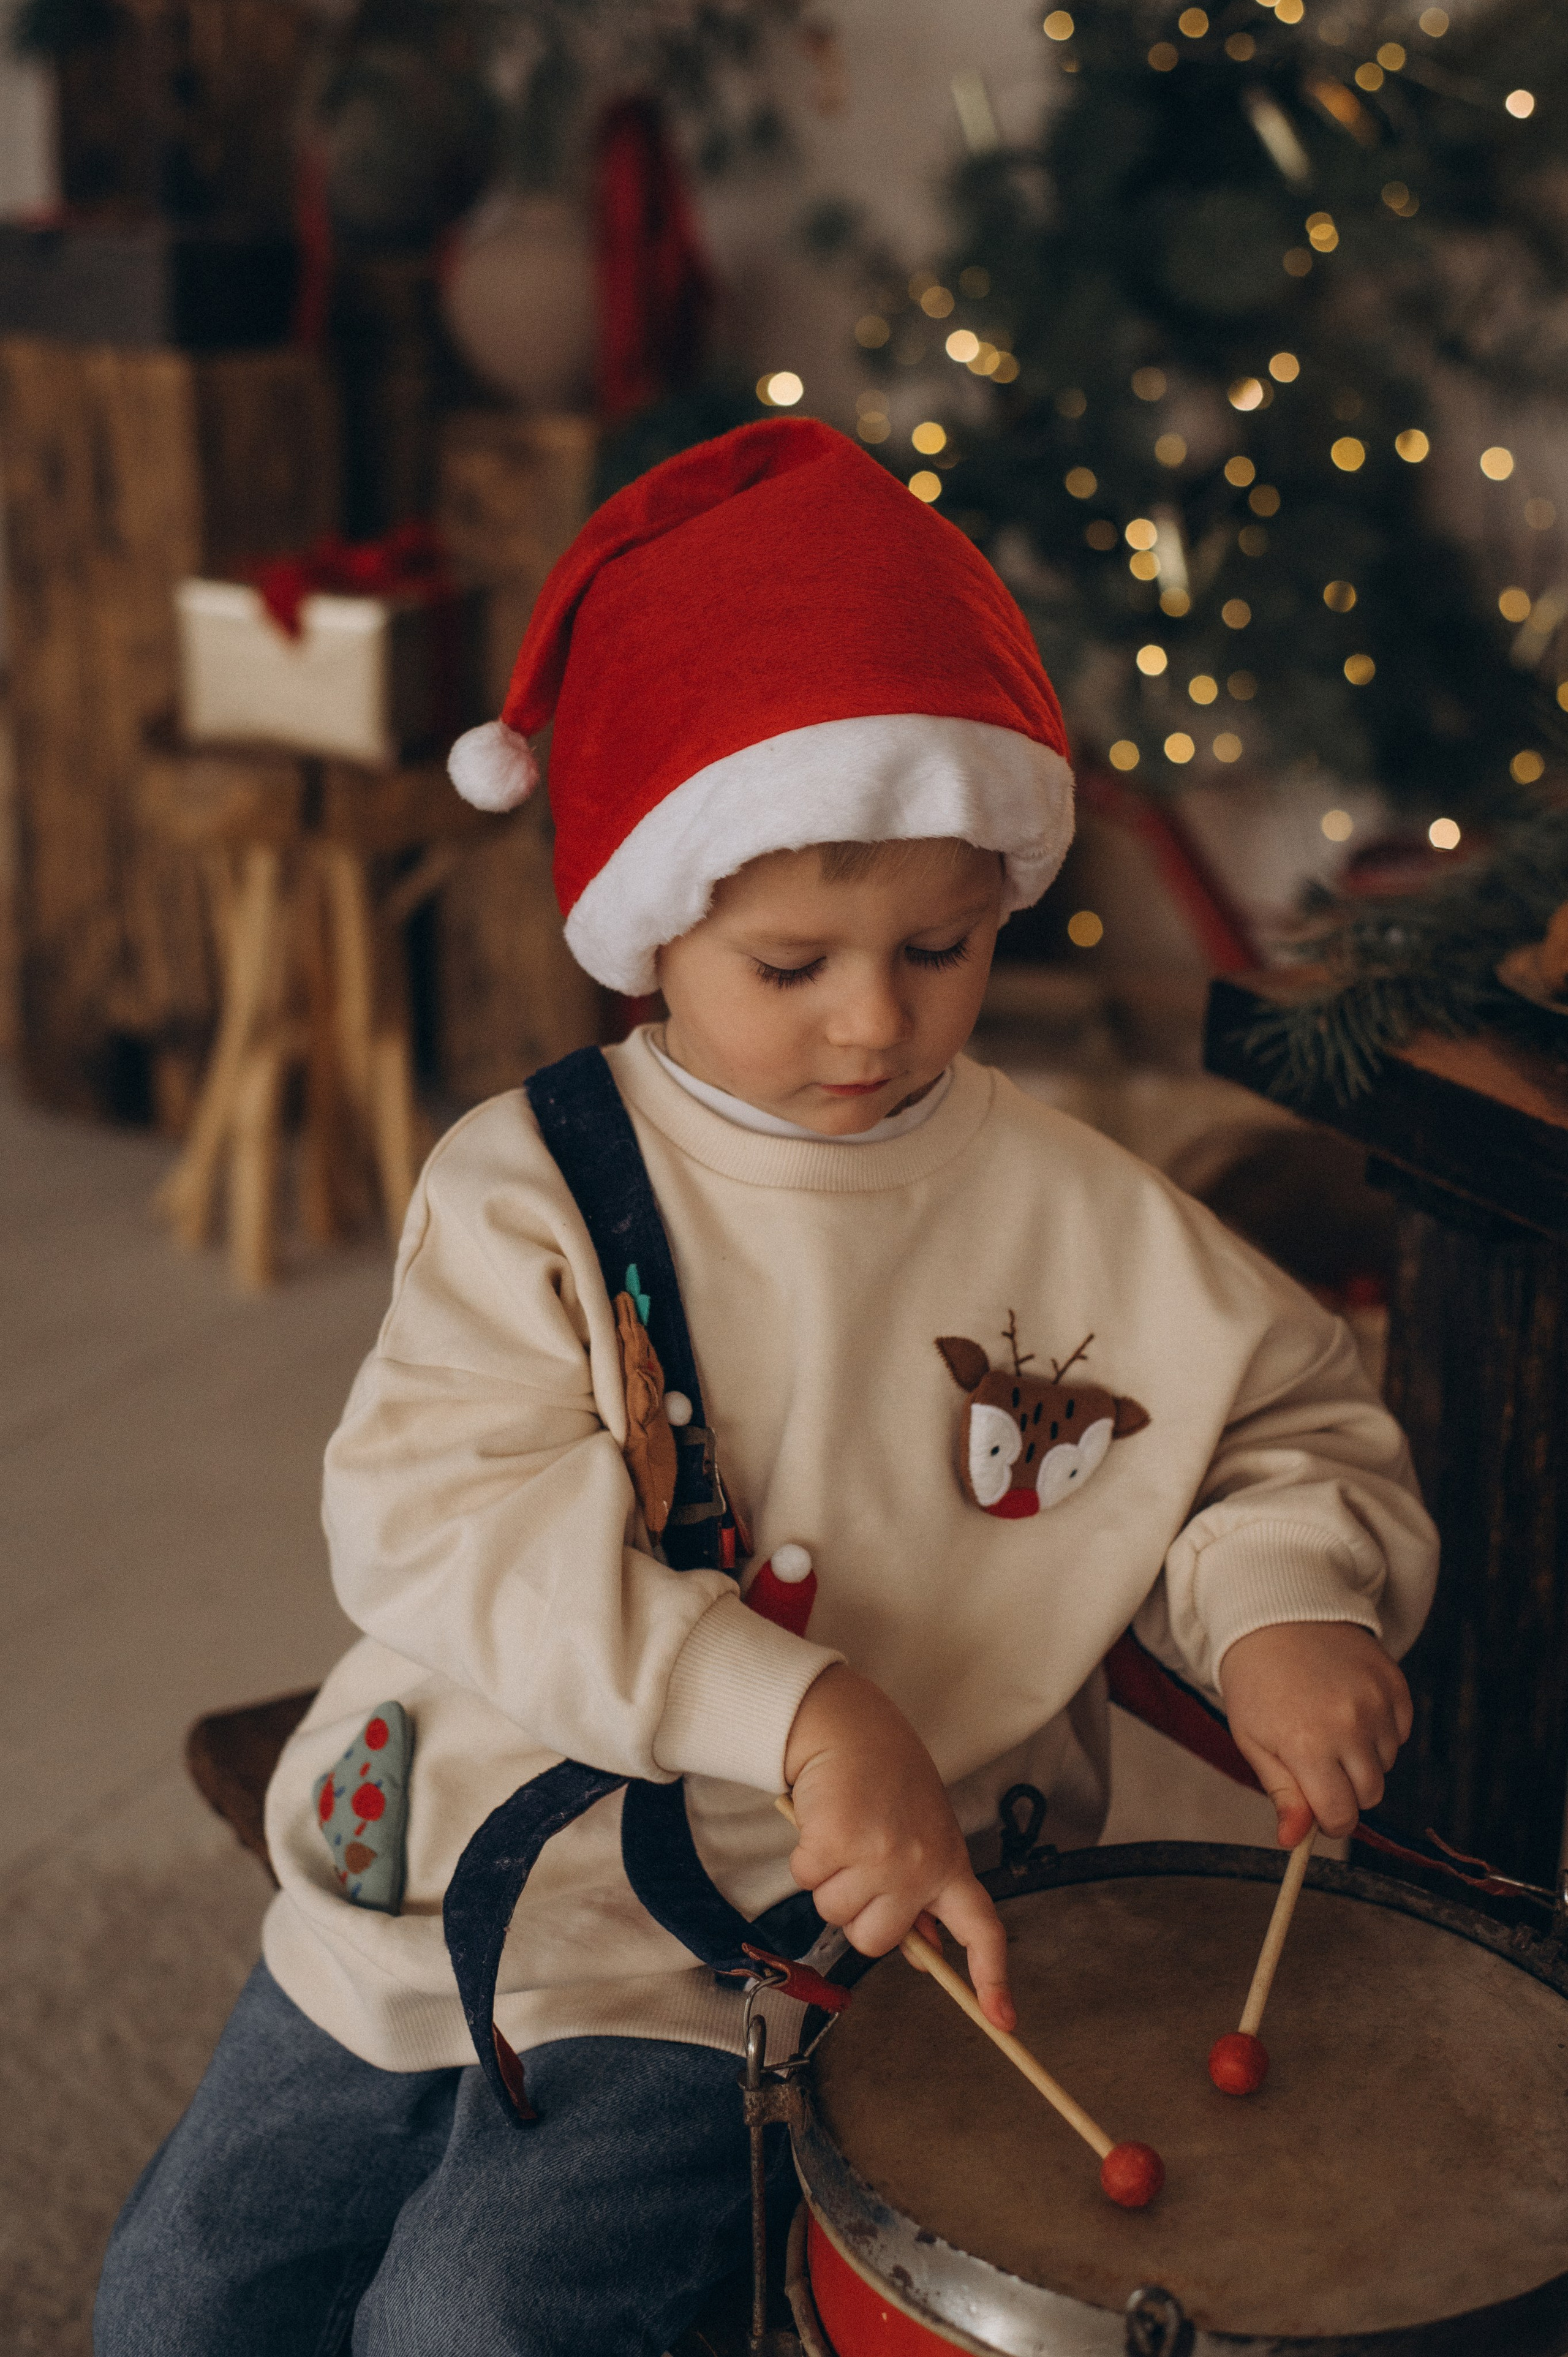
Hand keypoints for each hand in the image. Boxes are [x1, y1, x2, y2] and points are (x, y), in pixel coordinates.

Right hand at [782, 1664, 1014, 2030]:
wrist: (852, 1725)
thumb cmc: (888, 1781)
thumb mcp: (923, 1835)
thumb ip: (924, 1897)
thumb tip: (927, 1958)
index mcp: (950, 1864)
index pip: (982, 1929)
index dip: (991, 1979)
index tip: (1001, 2020)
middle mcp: (921, 1865)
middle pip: (875, 1942)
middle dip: (857, 1913)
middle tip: (860, 1864)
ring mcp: (880, 1855)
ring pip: (834, 1914)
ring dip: (828, 1880)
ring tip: (844, 1834)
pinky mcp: (836, 1841)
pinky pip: (807, 1880)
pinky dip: (805, 1856)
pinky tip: (823, 1821)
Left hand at [1219, 1622, 1411, 1846]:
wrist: (1276, 1613)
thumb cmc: (1256, 1681)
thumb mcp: (1253, 1740)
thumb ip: (1282, 1794)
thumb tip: (1293, 1842)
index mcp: (1308, 1745)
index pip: (1341, 1815)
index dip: (1330, 1821)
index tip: (1320, 1812)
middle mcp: (1349, 1725)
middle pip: (1370, 1794)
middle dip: (1346, 1789)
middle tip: (1317, 1759)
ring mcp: (1376, 1702)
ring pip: (1386, 1763)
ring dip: (1363, 1757)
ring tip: (1328, 1722)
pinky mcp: (1395, 1683)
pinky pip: (1399, 1731)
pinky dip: (1380, 1729)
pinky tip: (1349, 1704)